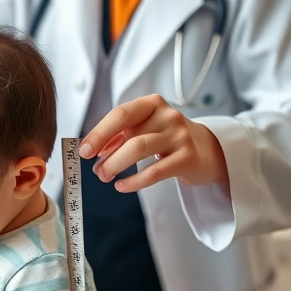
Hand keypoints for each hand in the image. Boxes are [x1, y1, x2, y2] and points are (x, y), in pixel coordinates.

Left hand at [80, 94, 228, 193]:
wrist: (207, 149)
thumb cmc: (166, 138)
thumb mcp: (143, 129)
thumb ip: (119, 136)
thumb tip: (93, 150)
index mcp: (152, 104)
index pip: (121, 114)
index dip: (99, 133)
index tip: (84, 151)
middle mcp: (168, 116)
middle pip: (129, 134)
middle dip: (107, 155)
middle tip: (96, 171)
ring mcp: (180, 135)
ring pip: (139, 150)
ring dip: (116, 166)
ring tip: (106, 177)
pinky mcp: (187, 157)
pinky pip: (154, 172)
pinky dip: (134, 181)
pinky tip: (122, 186)